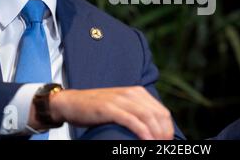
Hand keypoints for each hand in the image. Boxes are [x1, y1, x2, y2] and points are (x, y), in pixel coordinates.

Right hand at [31, 86, 173, 139]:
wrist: (71, 102)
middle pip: (158, 115)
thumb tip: (153, 128)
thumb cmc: (97, 108)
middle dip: (164, 133)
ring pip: (147, 117)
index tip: (167, 142)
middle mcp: (131, 93)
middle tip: (164, 147)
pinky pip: (131, 120)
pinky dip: (142, 131)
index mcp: (137, 92)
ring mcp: (120, 100)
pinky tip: (147, 141)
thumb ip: (136, 111)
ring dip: (156, 134)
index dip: (168, 128)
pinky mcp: (109, 108)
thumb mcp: (121, 105)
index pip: (162, 111)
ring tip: (157, 146)